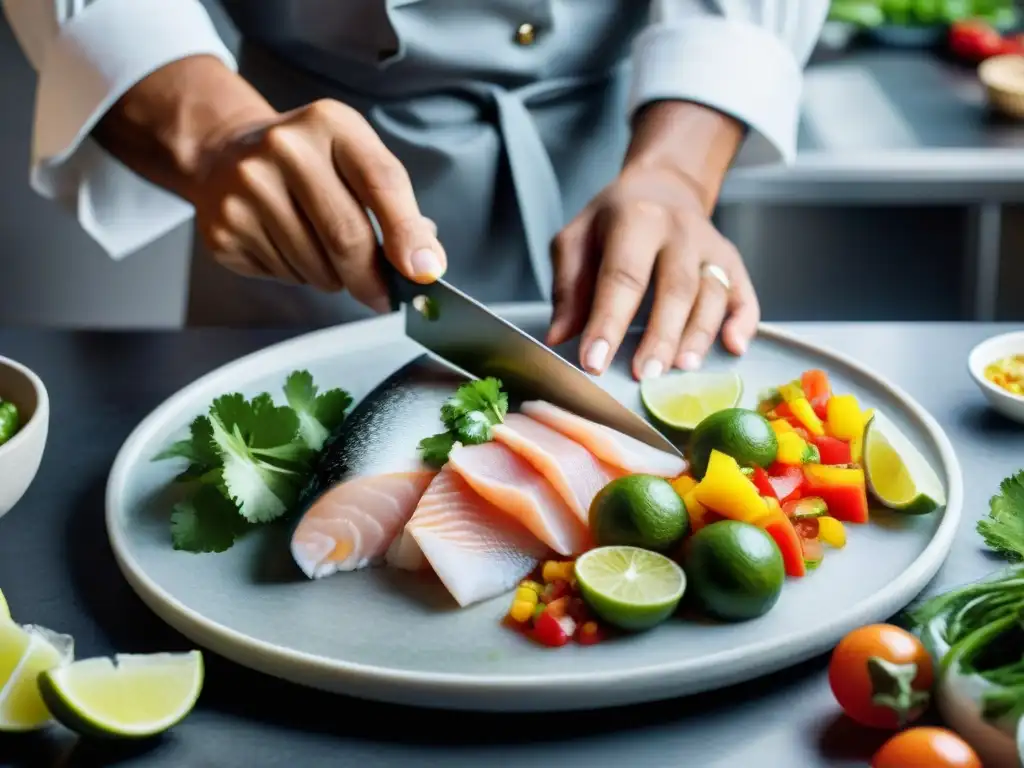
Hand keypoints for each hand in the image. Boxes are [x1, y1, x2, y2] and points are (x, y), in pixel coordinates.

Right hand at [193, 99, 445, 311]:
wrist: (222, 153)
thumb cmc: (307, 162)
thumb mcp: (354, 158)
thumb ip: (395, 205)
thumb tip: (424, 263)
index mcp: (330, 124)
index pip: (381, 181)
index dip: (407, 233)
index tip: (424, 272)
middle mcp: (284, 148)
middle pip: (346, 236)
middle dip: (372, 279)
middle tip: (383, 296)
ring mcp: (248, 187)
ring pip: (316, 267)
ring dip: (333, 277)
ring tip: (319, 248)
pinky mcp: (225, 227)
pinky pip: (283, 276)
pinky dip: (298, 276)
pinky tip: (286, 245)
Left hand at [547, 163, 758, 379]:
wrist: (663, 188)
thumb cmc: (612, 223)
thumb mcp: (577, 240)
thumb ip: (568, 287)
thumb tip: (560, 336)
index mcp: (636, 220)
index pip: (623, 276)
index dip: (608, 321)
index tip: (594, 361)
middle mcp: (680, 230)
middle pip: (675, 288)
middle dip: (660, 335)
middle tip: (645, 375)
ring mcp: (711, 246)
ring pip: (712, 294)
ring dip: (699, 335)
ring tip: (683, 369)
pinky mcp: (732, 262)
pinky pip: (744, 295)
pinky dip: (742, 323)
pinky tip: (734, 348)